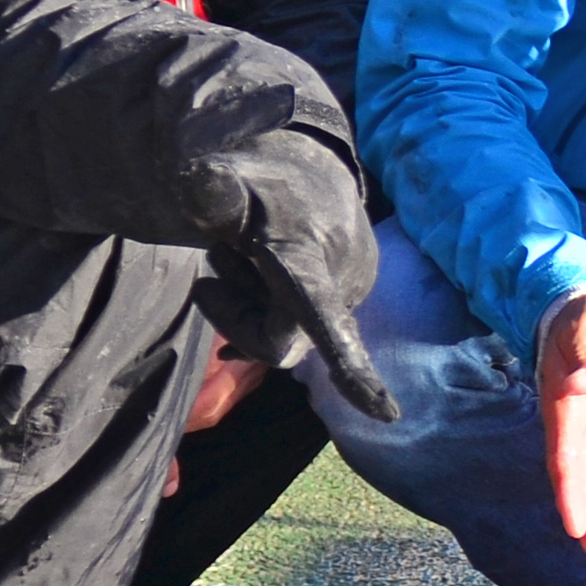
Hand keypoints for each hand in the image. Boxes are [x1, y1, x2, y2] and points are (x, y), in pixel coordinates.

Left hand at [180, 126, 397, 421]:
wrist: (311, 171)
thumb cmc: (264, 182)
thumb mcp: (230, 180)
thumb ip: (214, 194)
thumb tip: (200, 181)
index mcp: (308, 259)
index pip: (321, 318)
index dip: (350, 368)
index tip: (385, 413)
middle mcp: (341, 283)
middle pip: (278, 341)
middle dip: (236, 314)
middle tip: (214, 263)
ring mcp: (350, 296)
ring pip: (290, 336)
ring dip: (253, 306)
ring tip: (240, 255)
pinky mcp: (349, 301)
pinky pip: (303, 333)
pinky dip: (266, 316)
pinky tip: (245, 294)